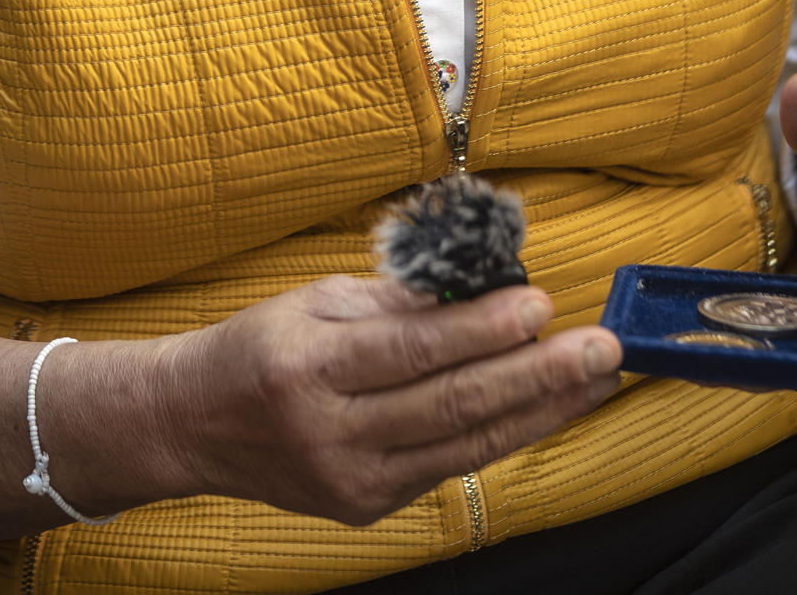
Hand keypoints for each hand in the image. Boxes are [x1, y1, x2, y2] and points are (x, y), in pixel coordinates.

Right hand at [161, 274, 622, 524]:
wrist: (194, 424)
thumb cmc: (259, 346)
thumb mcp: (313, 301)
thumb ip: (395, 300)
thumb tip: (477, 288)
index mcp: (310, 367)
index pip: (415, 351)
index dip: (483, 329)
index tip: (541, 302)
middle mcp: (332, 433)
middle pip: (452, 405)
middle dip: (538, 374)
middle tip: (602, 347)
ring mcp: (351, 481)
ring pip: (464, 446)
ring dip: (541, 409)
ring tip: (595, 378)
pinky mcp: (366, 509)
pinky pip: (448, 467)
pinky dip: (502, 434)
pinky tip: (545, 406)